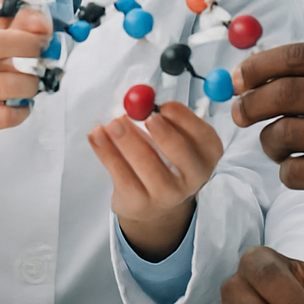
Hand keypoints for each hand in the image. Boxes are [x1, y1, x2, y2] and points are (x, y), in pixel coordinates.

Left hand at [88, 102, 222, 260]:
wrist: (153, 202)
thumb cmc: (165, 161)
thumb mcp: (173, 138)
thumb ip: (163, 118)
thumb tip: (140, 101)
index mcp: (206, 155)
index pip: (202, 135)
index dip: (184, 119)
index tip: (165, 106)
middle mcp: (193, 177)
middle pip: (179, 152)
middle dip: (162, 133)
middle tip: (145, 117)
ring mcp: (167, 193)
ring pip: (146, 163)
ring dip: (127, 140)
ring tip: (113, 124)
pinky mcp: (140, 202)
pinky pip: (121, 174)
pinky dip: (106, 152)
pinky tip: (97, 137)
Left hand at [233, 43, 303, 244]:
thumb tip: (246, 75)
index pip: (296, 57)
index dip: (257, 67)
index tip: (237, 80)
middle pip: (285, 92)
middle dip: (251, 103)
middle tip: (240, 114)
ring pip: (285, 133)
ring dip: (269, 142)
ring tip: (277, 146)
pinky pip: (296, 172)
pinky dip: (286, 171)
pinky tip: (299, 169)